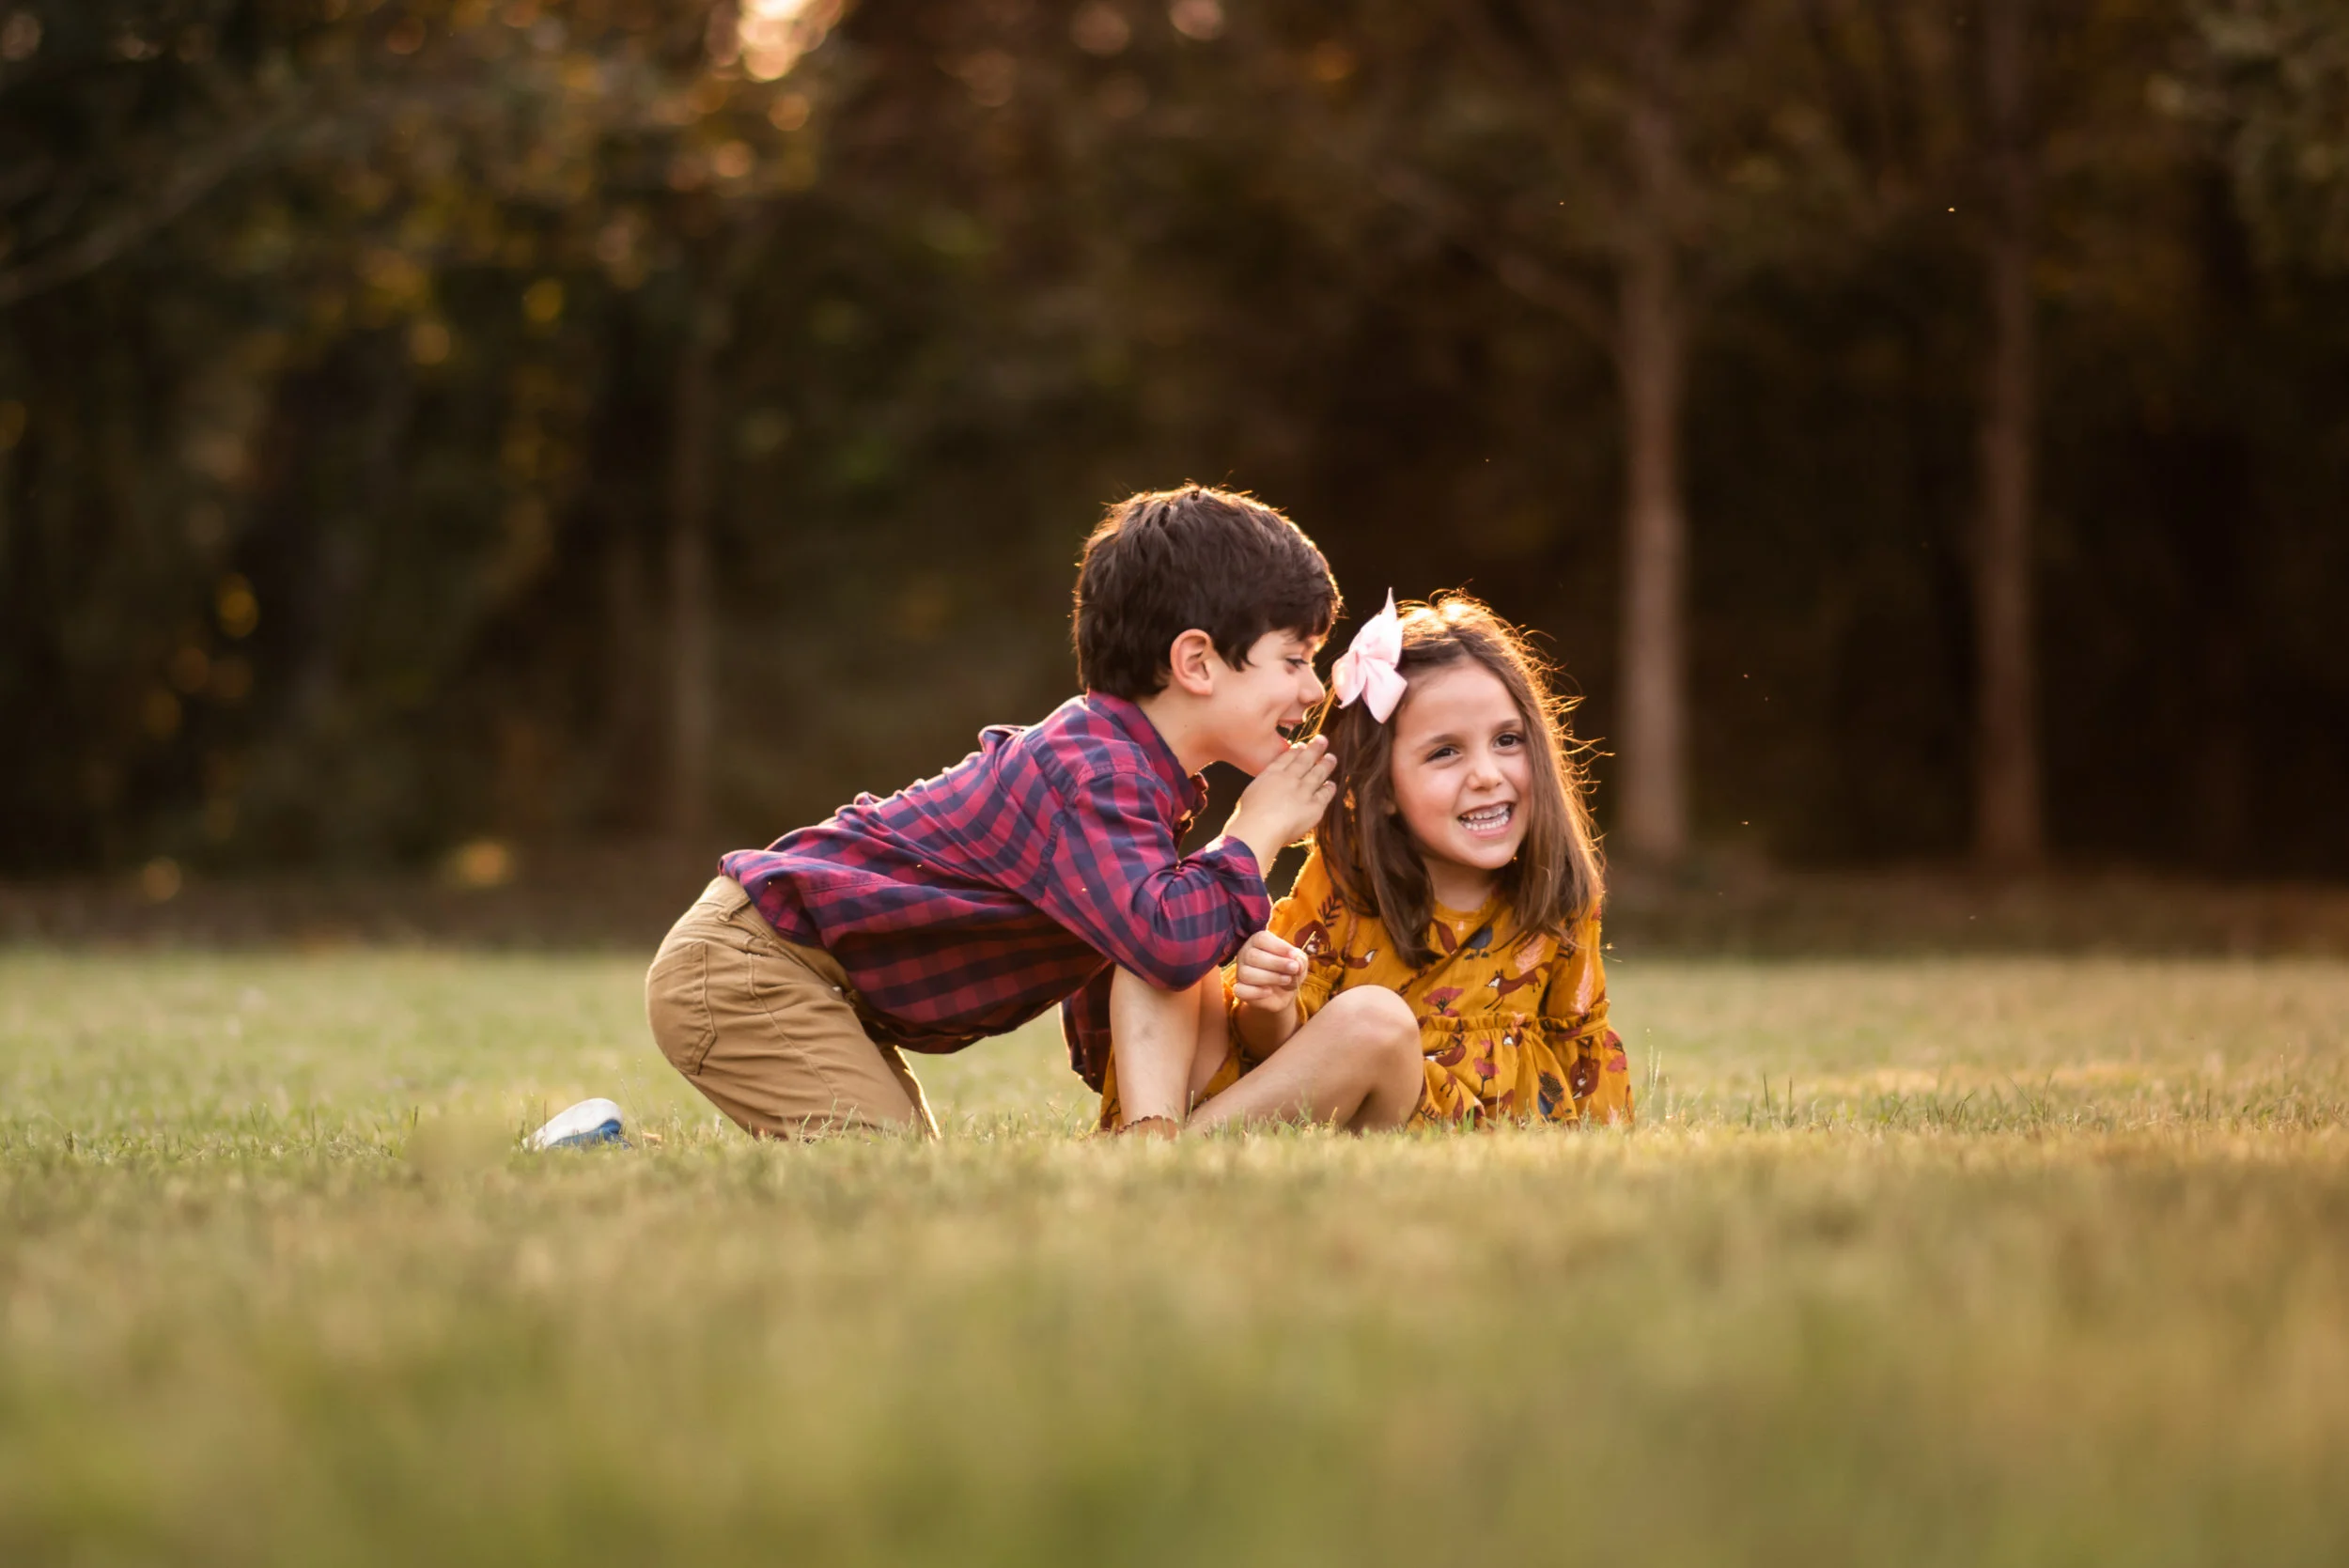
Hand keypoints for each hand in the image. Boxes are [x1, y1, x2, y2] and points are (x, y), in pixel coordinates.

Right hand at [1224, 735, 1336, 870]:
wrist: (1259, 829)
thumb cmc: (1248, 817)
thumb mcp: (1251, 793)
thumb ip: (1263, 787)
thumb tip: (1269, 791)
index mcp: (1271, 774)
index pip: (1286, 757)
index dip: (1296, 751)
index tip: (1301, 746)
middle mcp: (1289, 778)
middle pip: (1305, 760)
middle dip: (1315, 748)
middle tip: (1323, 740)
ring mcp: (1303, 791)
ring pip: (1318, 773)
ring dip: (1326, 764)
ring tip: (1331, 758)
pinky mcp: (1314, 806)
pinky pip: (1325, 794)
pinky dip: (1329, 787)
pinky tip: (1331, 784)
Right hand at [1231, 929, 1306, 1013]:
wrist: (1283, 994)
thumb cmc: (1289, 971)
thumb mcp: (1299, 963)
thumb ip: (1300, 960)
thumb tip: (1296, 962)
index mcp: (1257, 941)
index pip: (1261, 939)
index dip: (1279, 946)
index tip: (1294, 954)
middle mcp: (1245, 954)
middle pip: (1253, 956)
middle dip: (1276, 963)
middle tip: (1293, 968)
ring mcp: (1240, 972)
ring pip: (1246, 974)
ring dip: (1270, 977)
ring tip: (1286, 980)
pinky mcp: (1240, 990)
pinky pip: (1241, 990)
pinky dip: (1257, 992)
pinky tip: (1269, 991)